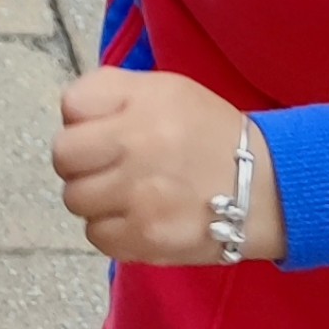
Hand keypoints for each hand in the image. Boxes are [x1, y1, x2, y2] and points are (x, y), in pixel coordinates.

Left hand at [52, 67, 286, 265]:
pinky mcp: (145, 239)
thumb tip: (69, 116)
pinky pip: (95, 235)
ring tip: (125, 193)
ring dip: (94, 197)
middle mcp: (138, 145)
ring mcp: (139, 196)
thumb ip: (113, 91)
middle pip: (63, 156)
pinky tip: (135, 218)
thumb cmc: (208, 134)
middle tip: (106, 166)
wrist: (265, 188)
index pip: (72, 105)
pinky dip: (109, 229)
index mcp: (144, 102)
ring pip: (75, 199)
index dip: (82, 119)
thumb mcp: (166, 90)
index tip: (103, 129)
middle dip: (79, 161)